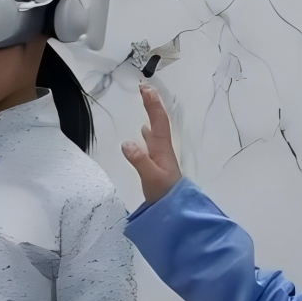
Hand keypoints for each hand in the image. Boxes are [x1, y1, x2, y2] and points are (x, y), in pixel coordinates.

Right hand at [120, 82, 182, 204]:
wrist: (175, 213)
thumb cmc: (164, 194)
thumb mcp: (151, 177)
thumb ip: (139, 160)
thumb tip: (126, 142)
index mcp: (162, 148)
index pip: (159, 121)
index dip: (152, 104)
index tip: (145, 88)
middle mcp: (163, 149)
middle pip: (159, 122)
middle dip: (152, 104)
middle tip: (144, 89)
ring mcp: (161, 157)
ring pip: (156, 130)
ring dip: (151, 115)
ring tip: (145, 104)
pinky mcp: (157, 165)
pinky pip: (152, 142)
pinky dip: (147, 132)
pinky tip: (143, 133)